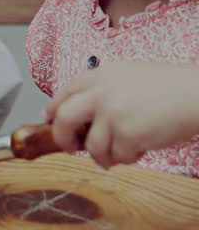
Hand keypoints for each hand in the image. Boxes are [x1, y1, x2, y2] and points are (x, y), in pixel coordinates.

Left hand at [44, 61, 198, 168]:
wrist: (196, 93)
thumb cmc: (169, 87)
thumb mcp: (126, 75)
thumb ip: (101, 90)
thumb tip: (81, 112)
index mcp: (98, 75)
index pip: (63, 94)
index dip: (53, 111)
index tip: (50, 121)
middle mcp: (100, 92)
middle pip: (63, 119)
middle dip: (63, 138)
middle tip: (72, 147)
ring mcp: (112, 113)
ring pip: (91, 146)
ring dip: (105, 155)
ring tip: (123, 150)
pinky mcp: (127, 133)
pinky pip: (117, 156)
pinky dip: (128, 157)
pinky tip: (142, 147)